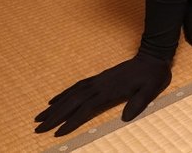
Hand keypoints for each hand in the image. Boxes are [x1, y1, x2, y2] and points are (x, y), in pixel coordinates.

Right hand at [34, 54, 170, 136]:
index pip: (86, 109)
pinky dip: (63, 94)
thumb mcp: (151, 90)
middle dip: (54, 117)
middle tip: (37, 129)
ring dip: (54, 107)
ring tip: (38, 118)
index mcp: (110, 92)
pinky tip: (53, 101)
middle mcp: (99, 86)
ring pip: (70, 95)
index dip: (71, 122)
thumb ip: (139, 103)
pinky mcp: (98, 78)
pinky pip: (76, 87)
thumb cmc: (153, 76)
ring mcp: (97, 81)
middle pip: (72, 103)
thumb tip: (126, 118)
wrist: (153, 57)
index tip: (57, 134)